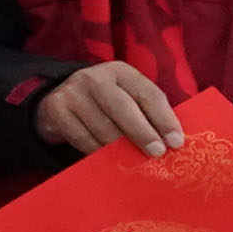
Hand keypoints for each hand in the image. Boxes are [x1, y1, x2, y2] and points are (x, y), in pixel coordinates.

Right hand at [35, 61, 188, 158]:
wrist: (58, 101)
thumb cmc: (105, 105)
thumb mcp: (126, 98)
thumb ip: (147, 113)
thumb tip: (173, 142)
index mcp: (121, 71)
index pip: (147, 93)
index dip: (164, 118)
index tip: (176, 142)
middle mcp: (95, 77)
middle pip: (123, 108)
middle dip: (142, 132)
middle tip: (157, 153)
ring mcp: (73, 92)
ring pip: (102, 127)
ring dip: (120, 148)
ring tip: (132, 160)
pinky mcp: (56, 108)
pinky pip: (82, 137)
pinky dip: (97, 151)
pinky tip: (107, 158)